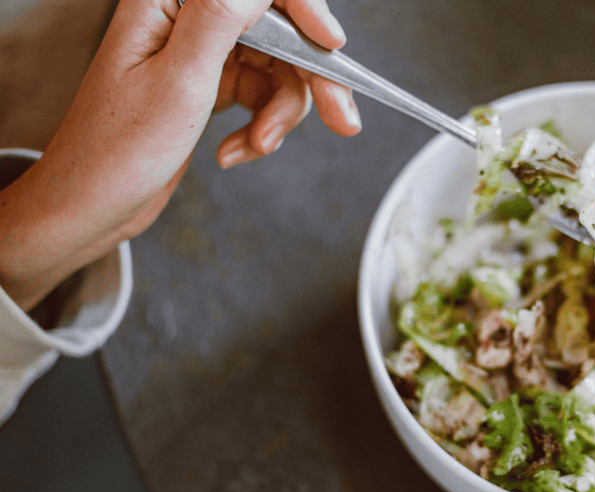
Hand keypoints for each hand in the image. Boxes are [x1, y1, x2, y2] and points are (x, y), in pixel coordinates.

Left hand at [0, 0, 359, 310]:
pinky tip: (235, 152)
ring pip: (277, 70)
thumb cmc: (116, 150)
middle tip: (342, 118)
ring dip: (279, 115)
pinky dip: (260, 129)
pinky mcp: (207, 86)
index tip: (333, 47)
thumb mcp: (180, 80)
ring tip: (257, 147)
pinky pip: (260, 97)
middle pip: (279, 32)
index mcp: (170, 1)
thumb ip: (222, 17)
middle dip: (309, 80)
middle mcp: (186, 20)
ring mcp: (199, 54)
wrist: (90, 206)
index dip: (304, 10)